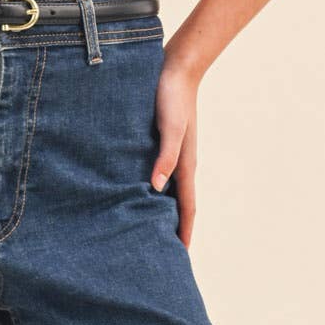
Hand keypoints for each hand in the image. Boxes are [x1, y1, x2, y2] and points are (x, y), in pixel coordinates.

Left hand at [151, 48, 199, 247]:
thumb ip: (165, 157)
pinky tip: (137, 194)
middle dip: (174, 228)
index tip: (180, 255)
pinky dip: (151, 190)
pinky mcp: (159, 144)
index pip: (187, 207)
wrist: (175, 68)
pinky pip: (156, 174)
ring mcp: (170, 154)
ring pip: (167, 191)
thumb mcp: (170, 128)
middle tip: (163, 251)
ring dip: (161, 211)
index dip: (184, 231)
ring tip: (148, 230)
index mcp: (186, 164)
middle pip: (179, 204)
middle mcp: (180, 163)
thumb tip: (157, 189)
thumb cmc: (172, 97)